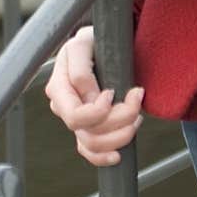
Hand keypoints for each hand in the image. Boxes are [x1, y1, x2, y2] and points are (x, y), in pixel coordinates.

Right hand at [44, 26, 144, 166]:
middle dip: (118, 120)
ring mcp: (74, 118)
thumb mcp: (86, 44)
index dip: (98, 111)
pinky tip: (118, 155)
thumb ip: (82, 70)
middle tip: (137, 101)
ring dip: (120, 135)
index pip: (74, 115)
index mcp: (59, 86)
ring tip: (138, 117)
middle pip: (86, 132)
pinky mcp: (85, 125)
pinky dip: (103, 156)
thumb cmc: (95, 39)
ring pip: (91, 143)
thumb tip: (91, 99)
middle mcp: (63, 105)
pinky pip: (89, 151)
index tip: (115, 92)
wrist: (102, 41)